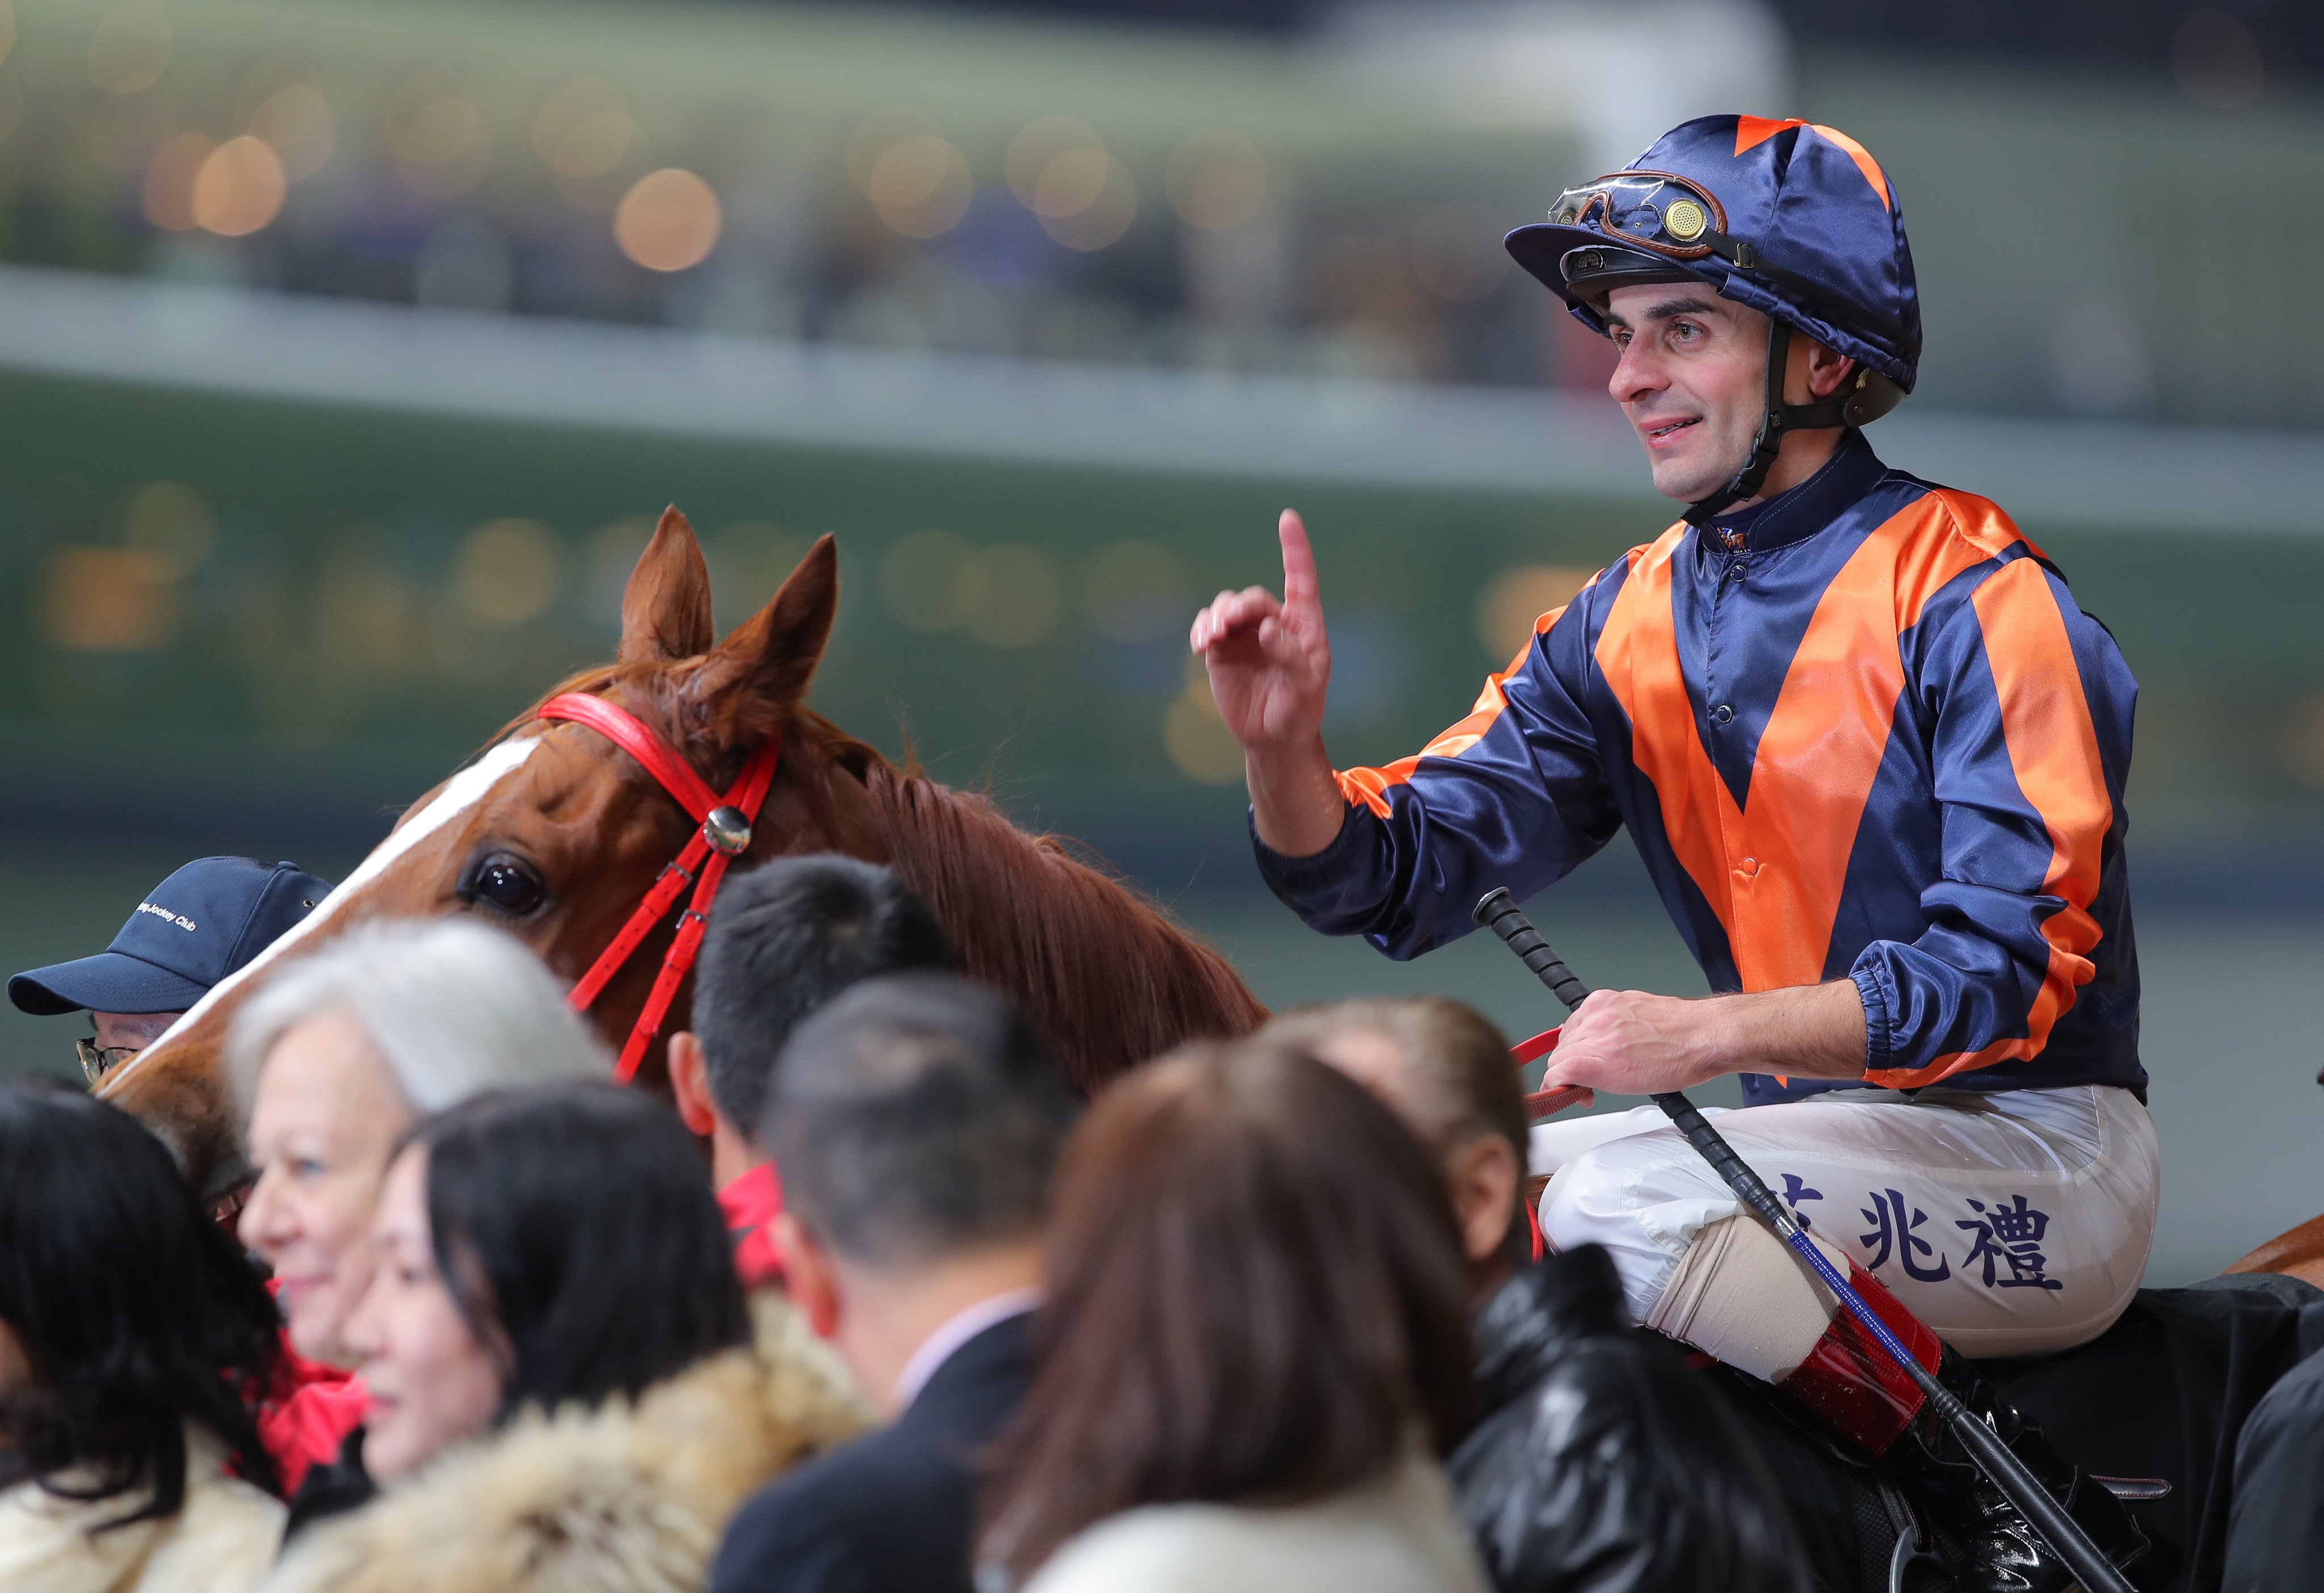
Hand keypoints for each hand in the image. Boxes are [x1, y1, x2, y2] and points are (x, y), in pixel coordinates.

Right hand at [1189, 510, 1329, 751]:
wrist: (1272, 738)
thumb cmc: (1299, 711)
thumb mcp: (1306, 687)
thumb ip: (1290, 655)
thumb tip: (1267, 626)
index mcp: (1304, 625)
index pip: (1300, 579)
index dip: (1294, 548)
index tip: (1288, 517)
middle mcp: (1274, 623)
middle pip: (1253, 599)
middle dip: (1239, 607)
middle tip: (1228, 625)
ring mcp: (1246, 635)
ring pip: (1226, 608)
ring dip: (1216, 618)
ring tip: (1211, 638)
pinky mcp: (1223, 651)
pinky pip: (1207, 627)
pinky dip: (1201, 630)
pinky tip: (1199, 645)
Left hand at [1538, 981, 1869, 1092]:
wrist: (1721, 1036)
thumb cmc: (1702, 1040)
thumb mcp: (1658, 1027)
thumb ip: (1630, 1034)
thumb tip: (1625, 1056)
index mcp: (1613, 999)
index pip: (1574, 1028)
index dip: (1572, 1056)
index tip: (1567, 1076)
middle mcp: (1597, 1006)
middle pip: (1563, 1043)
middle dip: (1576, 1067)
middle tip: (1597, 1086)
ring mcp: (1595, 1026)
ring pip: (1563, 1060)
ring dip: (1578, 1079)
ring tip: (1612, 1087)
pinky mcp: (1596, 1049)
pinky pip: (1563, 1076)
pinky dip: (1568, 1090)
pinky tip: (1587, 1096)